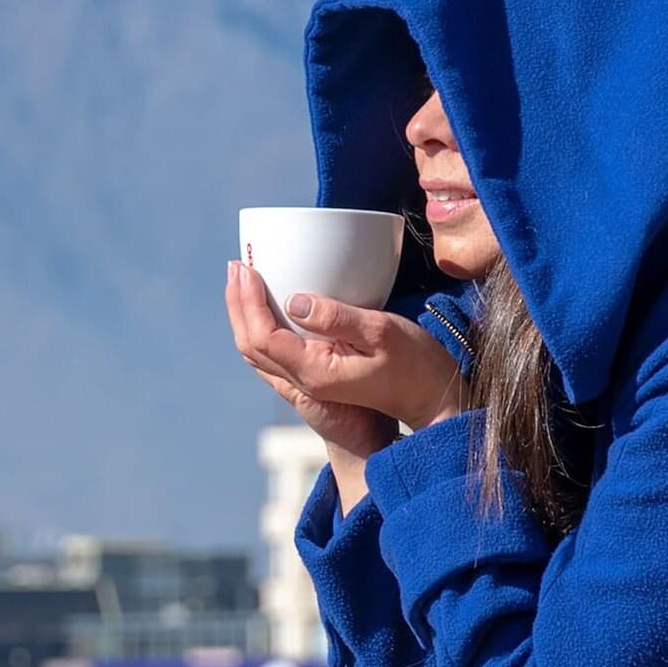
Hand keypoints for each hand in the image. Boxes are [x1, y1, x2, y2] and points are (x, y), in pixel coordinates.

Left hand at [225, 261, 470, 435]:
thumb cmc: (414, 366)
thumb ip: (336, 317)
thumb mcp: (381, 333)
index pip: (264, 337)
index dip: (248, 302)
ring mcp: (309, 383)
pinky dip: (262, 327)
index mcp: (314, 373)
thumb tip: (294, 301)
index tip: (246, 268)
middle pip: (251, 345)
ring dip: (244, 316)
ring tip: (242, 282)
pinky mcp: (317, 377)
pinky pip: (276, 353)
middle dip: (238, 304)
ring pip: (259, 352)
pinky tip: (267, 308)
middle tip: (235, 265)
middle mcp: (304, 382)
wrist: (431, 401)